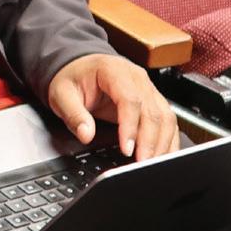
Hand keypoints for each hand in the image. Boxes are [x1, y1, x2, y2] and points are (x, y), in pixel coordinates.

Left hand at [47, 53, 178, 160]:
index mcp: (114, 71)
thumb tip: (85, 134)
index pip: (130, 100)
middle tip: (142, 163)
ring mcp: (148, 89)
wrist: (81, 66)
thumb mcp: (62, 94)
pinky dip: (168, 140)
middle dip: (150, 140)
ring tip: (152, 164)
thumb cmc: (73, 77)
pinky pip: (168, 121)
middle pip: (153, 110)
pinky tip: (163, 156)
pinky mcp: (153, 101)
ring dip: (162, 142)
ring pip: (165, 116)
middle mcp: (137, 78)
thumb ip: (74, 114)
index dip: (131, 126)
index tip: (127, 149)